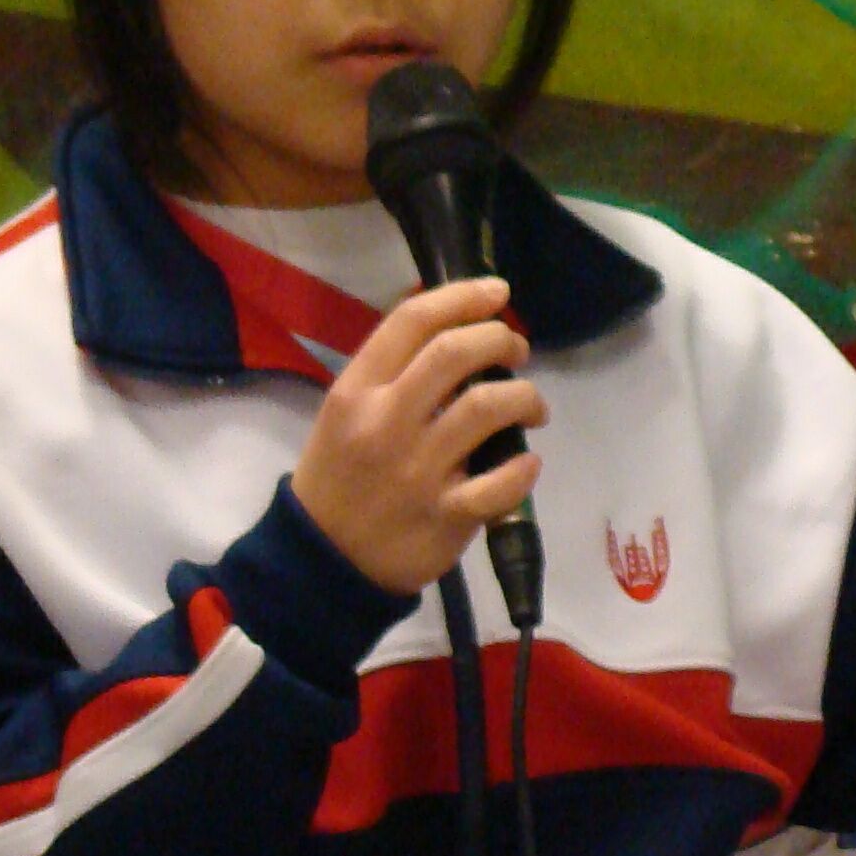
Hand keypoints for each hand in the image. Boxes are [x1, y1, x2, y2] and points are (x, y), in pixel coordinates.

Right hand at [291, 278, 547, 596]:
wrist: (323, 562)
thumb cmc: (339, 479)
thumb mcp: (345, 415)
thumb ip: (390, 375)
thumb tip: (456, 332)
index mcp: (357, 392)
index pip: (412, 321)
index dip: (463, 296)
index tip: (498, 292)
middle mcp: (386, 423)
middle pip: (455, 354)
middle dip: (500, 340)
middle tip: (516, 351)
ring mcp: (418, 470)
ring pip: (488, 407)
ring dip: (525, 397)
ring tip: (532, 407)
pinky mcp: (447, 515)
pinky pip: (503, 481)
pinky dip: (525, 467)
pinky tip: (526, 463)